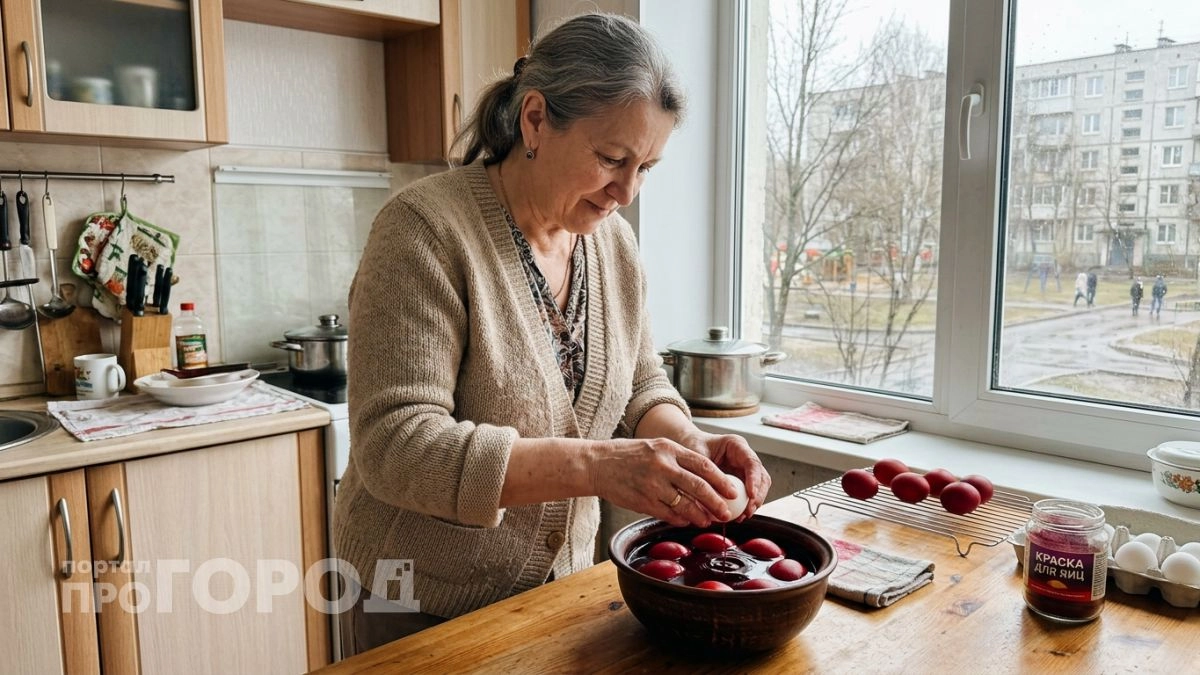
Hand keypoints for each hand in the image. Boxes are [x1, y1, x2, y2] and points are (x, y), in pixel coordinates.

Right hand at [588, 438, 733, 526]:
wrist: (598, 464)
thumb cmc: (628, 456)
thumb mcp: (655, 447)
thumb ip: (678, 459)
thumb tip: (705, 477)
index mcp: (668, 449)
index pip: (703, 465)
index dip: (721, 480)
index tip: (733, 491)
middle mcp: (662, 466)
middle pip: (698, 487)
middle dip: (716, 502)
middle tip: (727, 512)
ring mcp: (652, 485)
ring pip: (685, 504)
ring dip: (700, 515)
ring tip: (707, 521)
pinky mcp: (643, 501)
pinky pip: (668, 514)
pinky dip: (681, 519)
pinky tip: (687, 521)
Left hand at [675, 430, 770, 520]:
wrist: (688, 445)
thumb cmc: (692, 445)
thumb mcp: (695, 454)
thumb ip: (702, 471)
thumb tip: (707, 494)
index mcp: (736, 445)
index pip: (752, 462)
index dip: (755, 479)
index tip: (751, 494)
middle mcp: (744, 457)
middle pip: (761, 477)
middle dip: (758, 496)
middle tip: (748, 511)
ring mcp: (744, 470)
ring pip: (758, 488)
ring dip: (753, 504)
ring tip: (742, 517)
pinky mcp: (740, 482)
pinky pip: (747, 496)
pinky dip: (744, 507)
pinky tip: (737, 516)